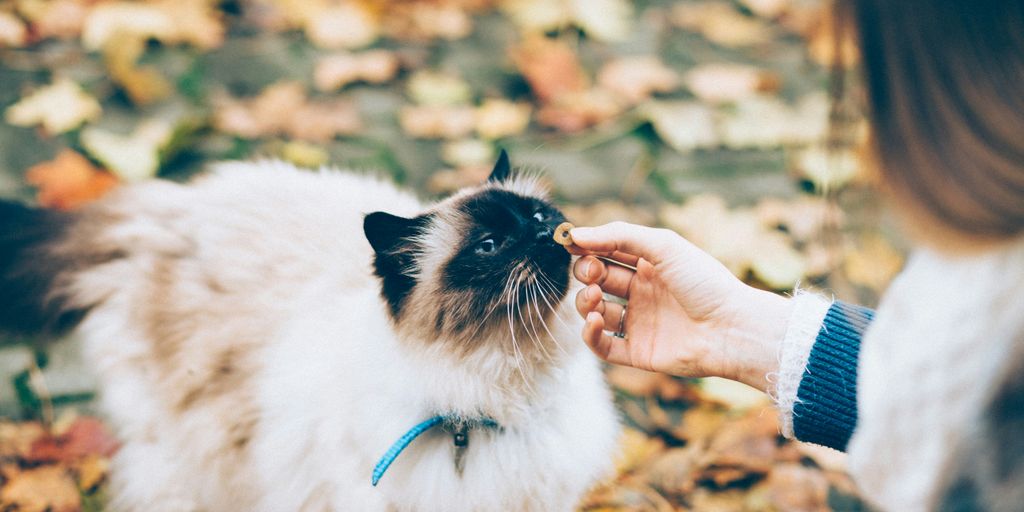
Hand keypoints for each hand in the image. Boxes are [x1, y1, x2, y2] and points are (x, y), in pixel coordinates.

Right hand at [568, 222, 791, 392]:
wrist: (731, 328)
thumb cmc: (704, 282)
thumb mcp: (663, 246)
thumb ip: (618, 236)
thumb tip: (576, 235)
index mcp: (650, 265)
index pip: (608, 252)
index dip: (588, 248)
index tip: (570, 244)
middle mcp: (642, 293)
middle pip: (598, 280)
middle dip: (586, 273)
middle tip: (592, 272)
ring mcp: (639, 323)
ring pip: (595, 311)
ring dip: (585, 302)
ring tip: (594, 298)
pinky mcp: (638, 352)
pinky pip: (602, 345)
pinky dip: (590, 334)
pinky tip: (595, 320)